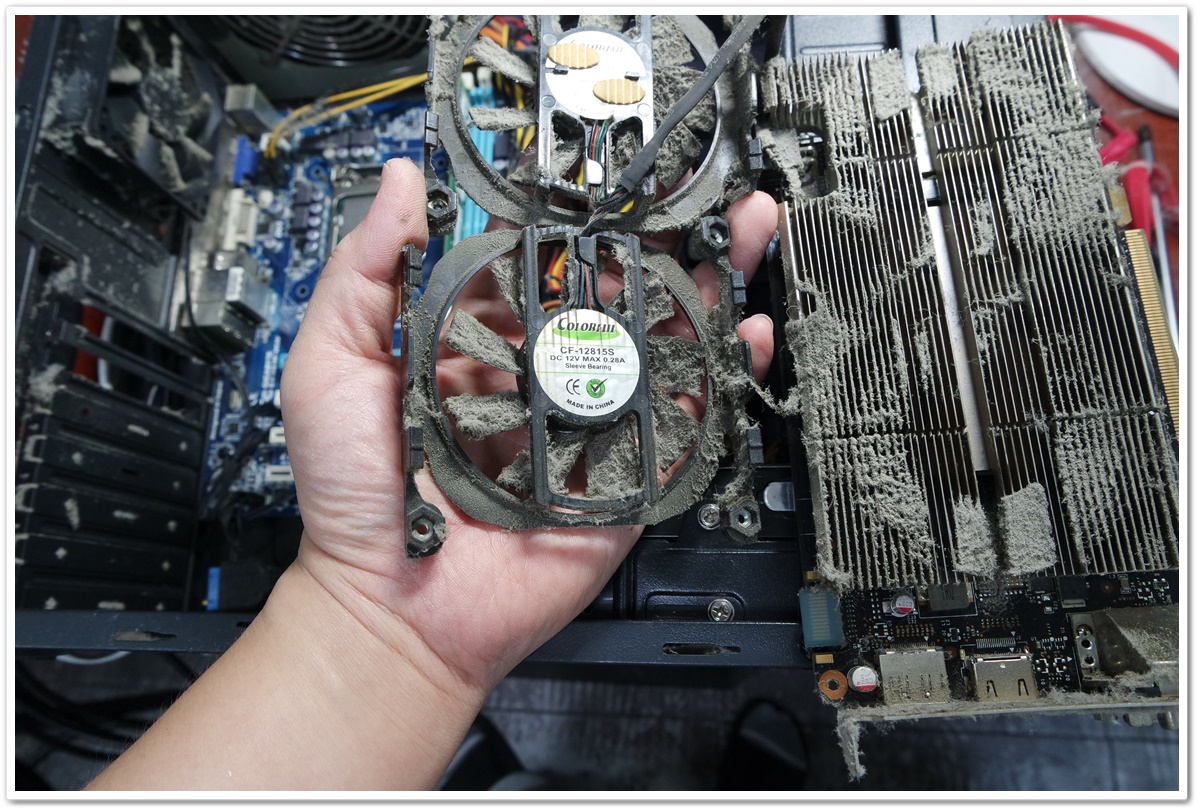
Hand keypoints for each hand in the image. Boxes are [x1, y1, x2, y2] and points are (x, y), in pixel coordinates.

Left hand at [281, 158, 776, 700]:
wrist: (393, 605)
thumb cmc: (353, 492)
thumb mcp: (335, 361)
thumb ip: (366, 273)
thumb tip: (398, 184)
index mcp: (479, 343)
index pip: (542, 264)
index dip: (579, 219)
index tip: (610, 177)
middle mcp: (540, 377)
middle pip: (615, 296)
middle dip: (662, 242)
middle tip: (698, 193)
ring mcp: (587, 424)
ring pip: (659, 347)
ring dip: (707, 291)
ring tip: (747, 233)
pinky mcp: (622, 477)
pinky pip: (681, 424)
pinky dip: (720, 379)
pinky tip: (744, 333)